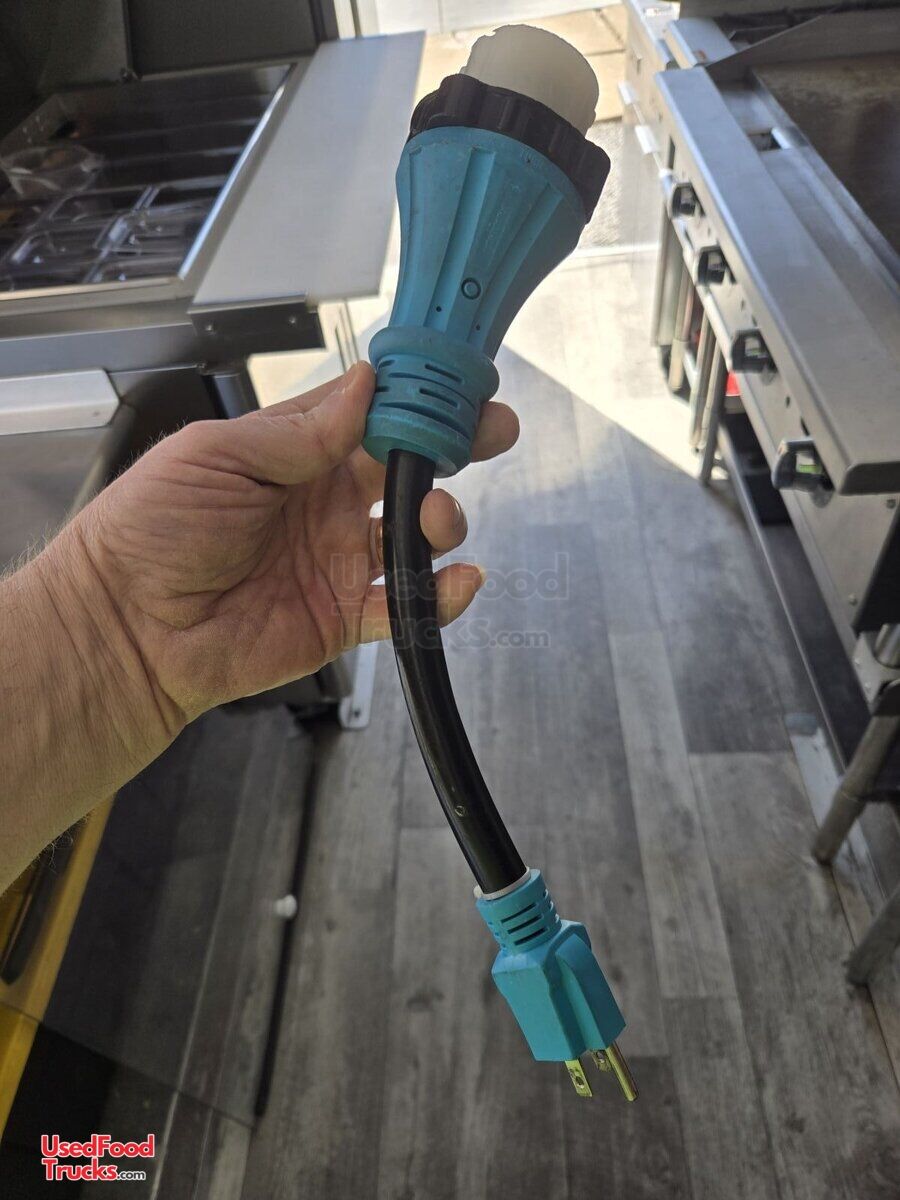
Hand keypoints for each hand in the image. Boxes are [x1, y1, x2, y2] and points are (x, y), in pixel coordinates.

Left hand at [68, 362, 517, 727]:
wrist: (127, 627)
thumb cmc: (150, 531)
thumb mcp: (216, 455)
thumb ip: (297, 431)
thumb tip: (364, 388)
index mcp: (292, 453)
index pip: (369, 414)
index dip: (414, 397)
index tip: (454, 382)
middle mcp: (322, 502)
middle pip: (405, 467)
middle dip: (452, 447)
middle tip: (489, 432)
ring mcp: (337, 559)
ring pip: (414, 533)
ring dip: (442, 520)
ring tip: (437, 518)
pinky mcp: (343, 615)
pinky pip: (406, 605)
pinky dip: (441, 595)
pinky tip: (458, 580)